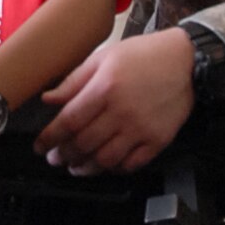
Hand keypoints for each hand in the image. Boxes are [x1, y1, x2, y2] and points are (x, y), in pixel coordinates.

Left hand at [37, 28, 195, 172]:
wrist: (185, 60)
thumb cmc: (142, 55)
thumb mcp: (103, 58)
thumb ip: (73, 81)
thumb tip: (47, 99)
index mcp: (104, 88)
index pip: (69, 121)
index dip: (50, 138)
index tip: (39, 146)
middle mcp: (122, 111)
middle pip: (84, 144)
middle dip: (64, 155)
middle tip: (55, 158)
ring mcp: (141, 129)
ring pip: (106, 159)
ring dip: (85, 168)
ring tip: (75, 166)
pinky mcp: (158, 140)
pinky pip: (132, 164)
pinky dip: (114, 169)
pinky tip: (105, 164)